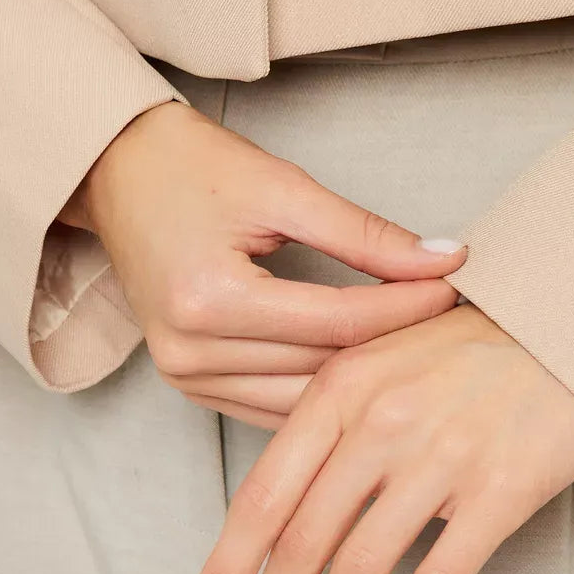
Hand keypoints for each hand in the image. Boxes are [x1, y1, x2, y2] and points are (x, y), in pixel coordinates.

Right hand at [60, 101, 465, 425]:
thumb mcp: (284, 188)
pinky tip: (362, 372)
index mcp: (210, 299)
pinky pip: (272, 406)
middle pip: (324, 366)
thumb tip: (443, 259)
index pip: (339, 321)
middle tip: (455, 322)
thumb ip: (365, 234)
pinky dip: (319, 391)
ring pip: (303, 400)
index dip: (408, 306)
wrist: (115, 171)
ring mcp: (183, 375)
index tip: (458, 289)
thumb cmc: (191, 167)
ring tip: (419, 350)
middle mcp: (189, 350)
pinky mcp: (187, 383)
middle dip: (395, 344)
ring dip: (362, 378)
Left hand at [186, 303, 573, 573]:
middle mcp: (382, 423)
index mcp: (341, 389)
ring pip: (361, 567)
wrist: (573, 323)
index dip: (226, 570)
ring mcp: (442, 456)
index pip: (263, 497)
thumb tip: (286, 507)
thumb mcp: (382, 358)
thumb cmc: (472, 344)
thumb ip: (330, 420)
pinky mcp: (502, 488)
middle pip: (302, 542)